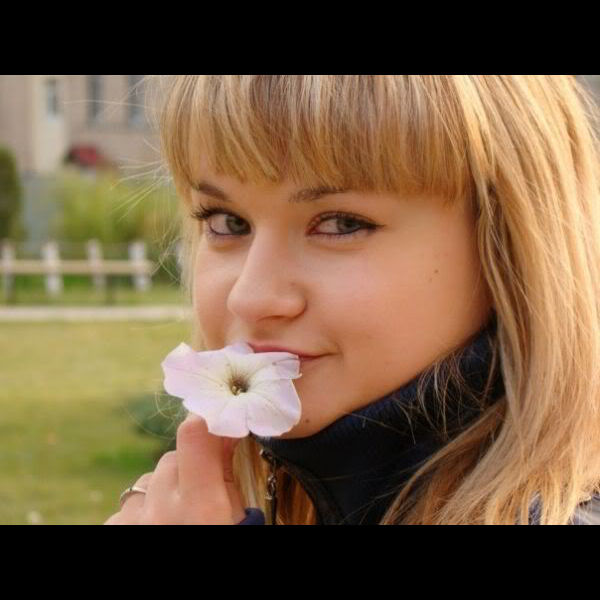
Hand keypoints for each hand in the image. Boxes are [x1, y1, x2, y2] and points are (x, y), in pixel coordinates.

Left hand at [104, 414, 246, 524]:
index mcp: (202, 509)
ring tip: (178, 520)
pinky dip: (143, 513)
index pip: (195, 432)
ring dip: (163, 492)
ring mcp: (131, 522)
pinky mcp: (111, 531)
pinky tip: (158, 529)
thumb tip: (228, 431)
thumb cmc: (224, 558)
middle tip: (203, 498)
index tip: (219, 424)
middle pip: (171, 459)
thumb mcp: (239, 523)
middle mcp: (161, 511)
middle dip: (189, 467)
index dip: (207, 421)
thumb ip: (228, 479)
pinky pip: (128, 506)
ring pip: (147, 481)